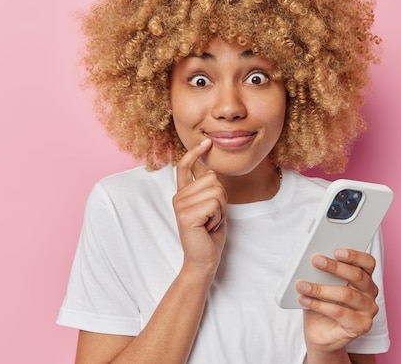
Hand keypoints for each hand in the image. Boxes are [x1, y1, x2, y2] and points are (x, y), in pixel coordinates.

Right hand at [172, 138, 227, 276]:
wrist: (204, 259)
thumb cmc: (209, 235)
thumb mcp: (212, 207)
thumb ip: (208, 189)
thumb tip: (210, 171)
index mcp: (183, 194)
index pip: (185, 167)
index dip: (195, 153)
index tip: (206, 141)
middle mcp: (179, 197)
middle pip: (213, 179)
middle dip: (222, 199)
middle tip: (213, 217)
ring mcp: (181, 205)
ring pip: (216, 191)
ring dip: (221, 210)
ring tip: (210, 222)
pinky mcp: (186, 214)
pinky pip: (215, 204)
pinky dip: (218, 217)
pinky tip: (208, 227)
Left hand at [298, 249, 378, 353]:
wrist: (320, 334)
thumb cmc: (322, 304)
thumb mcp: (321, 284)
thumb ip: (323, 272)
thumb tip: (315, 259)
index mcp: (365, 277)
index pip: (367, 262)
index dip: (354, 255)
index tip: (337, 251)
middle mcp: (370, 292)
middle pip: (357, 276)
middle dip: (334, 267)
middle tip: (316, 260)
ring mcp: (368, 310)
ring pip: (346, 294)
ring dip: (320, 289)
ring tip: (302, 285)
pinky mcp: (361, 325)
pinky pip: (339, 312)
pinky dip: (319, 305)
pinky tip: (304, 300)